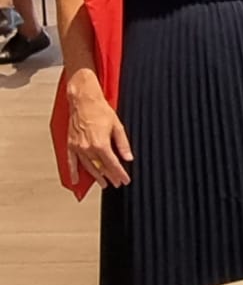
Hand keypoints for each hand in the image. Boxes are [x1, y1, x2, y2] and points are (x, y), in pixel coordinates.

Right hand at [65, 72, 132, 187]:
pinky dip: (73, 172)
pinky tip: (76, 180)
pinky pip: (71, 161)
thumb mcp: (118, 127)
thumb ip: (123, 144)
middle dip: (110, 176)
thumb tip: (128, 157)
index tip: (125, 180)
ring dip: (96, 176)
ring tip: (103, 183)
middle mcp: (88, 148)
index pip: (112, 164)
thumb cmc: (100, 110)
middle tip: (116, 183)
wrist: (83, 101)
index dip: (120, 174)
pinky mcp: (70, 144)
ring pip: (88, 166)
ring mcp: (78, 147)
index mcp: (101, 144)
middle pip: (101, 167)